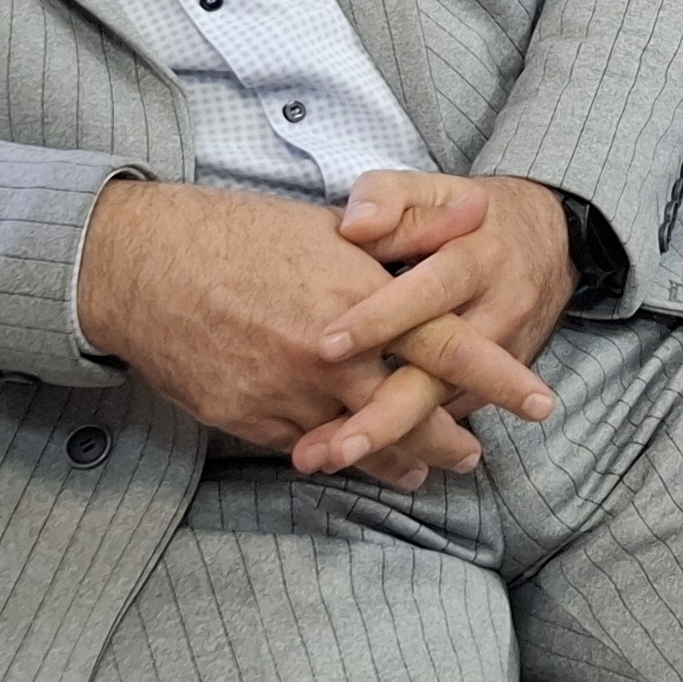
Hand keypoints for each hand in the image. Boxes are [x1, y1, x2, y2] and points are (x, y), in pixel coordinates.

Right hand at [76, 181, 507, 487]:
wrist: (142, 267)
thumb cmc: (240, 235)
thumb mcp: (333, 224)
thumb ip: (412, 229)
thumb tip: (478, 212)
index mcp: (361, 297)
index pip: (450, 346)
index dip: (500, 378)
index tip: (540, 402)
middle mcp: (332, 353)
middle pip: (413, 412)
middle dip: (450, 441)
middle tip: (475, 456)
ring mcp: (289, 393)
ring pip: (362, 443)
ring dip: (398, 460)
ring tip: (424, 470)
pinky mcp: (250, 420)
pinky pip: (308, 448)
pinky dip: (338, 456)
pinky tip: (351, 460)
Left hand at [292, 172, 579, 477]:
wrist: (549, 239)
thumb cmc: (465, 214)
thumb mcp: (431, 189)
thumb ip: (389, 198)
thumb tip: (355, 225)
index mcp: (476, 257)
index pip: (428, 292)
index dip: (380, 319)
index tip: (326, 347)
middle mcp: (497, 310)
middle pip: (443, 370)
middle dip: (387, 414)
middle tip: (330, 447)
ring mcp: (504, 352)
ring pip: (443, 404)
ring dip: (386, 440)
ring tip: (323, 459)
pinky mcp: (500, 381)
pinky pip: (449, 414)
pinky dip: (403, 440)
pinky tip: (352, 455)